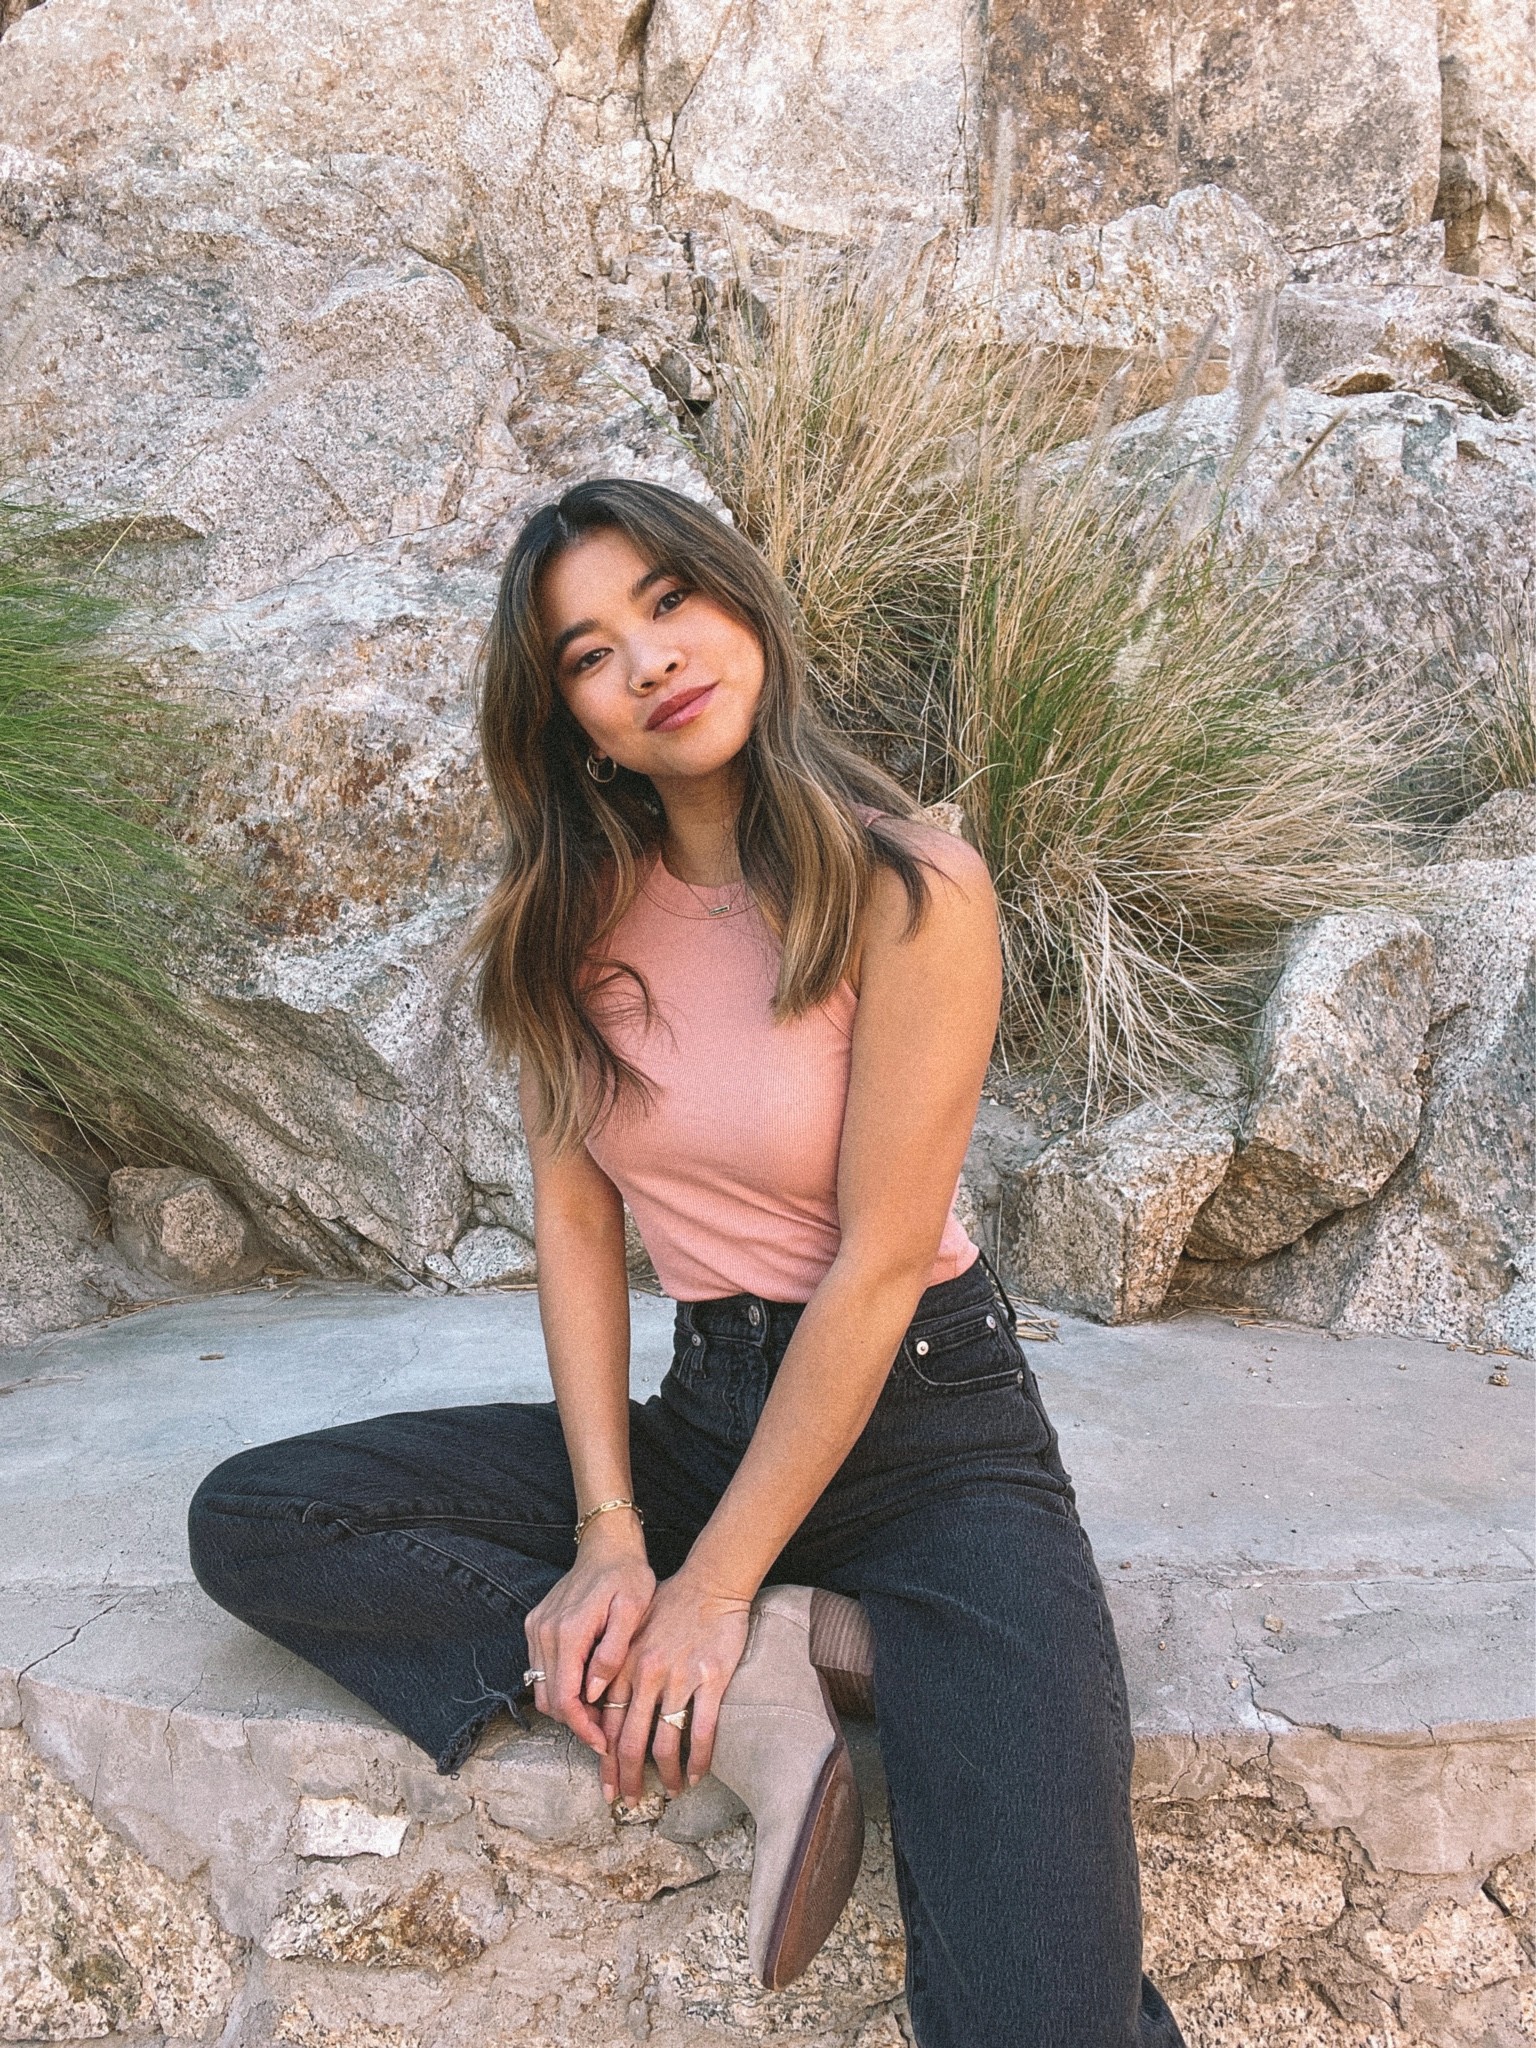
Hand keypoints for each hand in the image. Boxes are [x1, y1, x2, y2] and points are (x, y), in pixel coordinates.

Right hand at [523, 1517, 655, 1758]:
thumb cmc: (627, 1576)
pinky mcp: (535, 1626)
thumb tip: (593, 1693)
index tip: (602, 1743)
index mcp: (568, 1631)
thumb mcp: (632, 1611)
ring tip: (600, 1708)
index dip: (582, 1727)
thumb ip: (612, 1653)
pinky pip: (541, 1669)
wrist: (606, 1545)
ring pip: (541, 1688)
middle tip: (606, 1728)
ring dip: (567, 1705)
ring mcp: (536, 1629)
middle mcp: (544, 1632)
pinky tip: (587, 1684)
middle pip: (549, 1699)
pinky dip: (560, 1685)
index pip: (565, 1698)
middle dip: (576, 1721)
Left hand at [607, 1568, 751, 1803]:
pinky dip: (697, 1760)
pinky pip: (701, 1731)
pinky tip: (696, 1775)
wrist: (711, 1582)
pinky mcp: (710, 1679)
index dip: (605, 1760)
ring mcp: (679, 1678)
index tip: (606, 1786)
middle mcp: (646, 1675)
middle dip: (627, 1777)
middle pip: (630, 1740)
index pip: (606, 1723)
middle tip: (629, 1802)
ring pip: (664, 1742)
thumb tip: (600, 1707)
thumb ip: (615, 1667)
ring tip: (669, 1792)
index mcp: (623, 1665)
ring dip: (665, 1774)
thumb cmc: (670, 1605)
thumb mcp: (631, 1631)